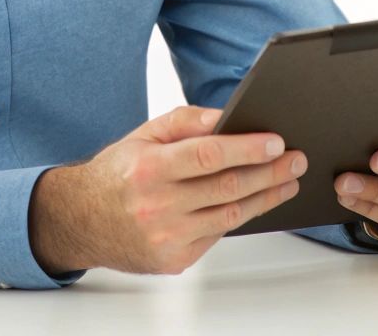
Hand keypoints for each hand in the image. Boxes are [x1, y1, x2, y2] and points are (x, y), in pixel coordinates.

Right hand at [28, 104, 306, 275]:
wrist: (81, 221)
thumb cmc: (117, 174)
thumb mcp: (144, 135)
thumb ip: (187, 121)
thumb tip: (229, 116)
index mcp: (148, 168)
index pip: (207, 156)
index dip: (246, 149)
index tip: (277, 142)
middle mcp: (156, 205)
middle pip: (227, 188)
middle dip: (269, 172)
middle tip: (296, 160)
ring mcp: (166, 237)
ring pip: (230, 215)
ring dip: (266, 197)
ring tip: (288, 180)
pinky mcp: (173, 260)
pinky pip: (218, 234)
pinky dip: (241, 216)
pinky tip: (258, 200)